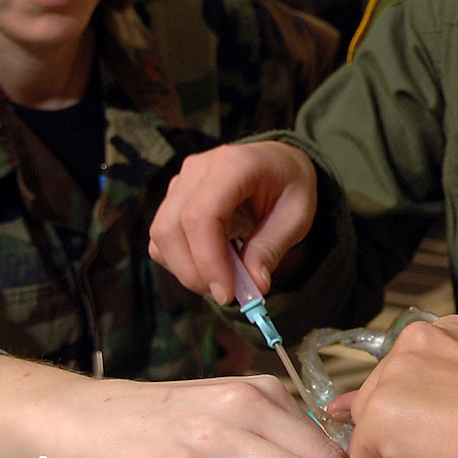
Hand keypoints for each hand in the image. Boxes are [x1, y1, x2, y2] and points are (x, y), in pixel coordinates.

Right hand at [148, 141, 317, 300]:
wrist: (278, 163)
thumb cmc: (289, 186)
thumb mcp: (296, 216)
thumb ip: (271, 249)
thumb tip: (254, 287)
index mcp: (233, 165)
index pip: (201, 216)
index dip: (208, 260)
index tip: (227, 293)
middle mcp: (197, 169)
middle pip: (171, 228)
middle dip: (194, 272)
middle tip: (227, 294)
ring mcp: (180, 182)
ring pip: (161, 236)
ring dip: (187, 270)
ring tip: (224, 280)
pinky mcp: (173, 198)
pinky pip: (162, 239)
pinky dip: (181, 261)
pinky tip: (211, 266)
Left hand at [338, 316, 457, 457]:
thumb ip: (433, 399)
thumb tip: (367, 427)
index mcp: (442, 333)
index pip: (406, 392)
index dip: (433, 428)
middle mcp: (413, 342)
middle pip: (381, 413)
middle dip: (413, 446)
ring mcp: (392, 376)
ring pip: (372, 442)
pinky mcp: (379, 413)